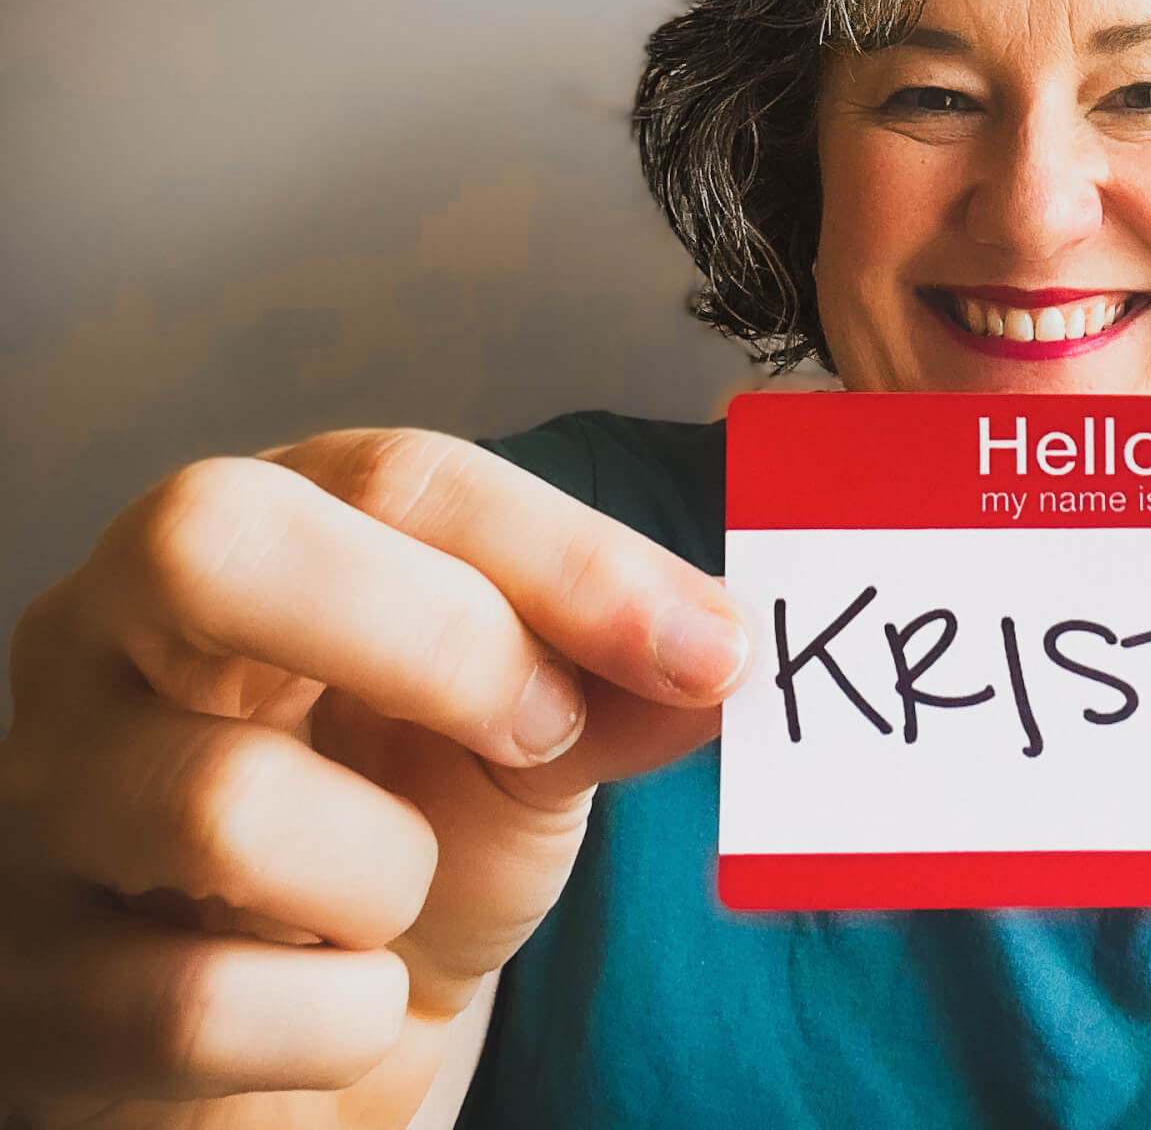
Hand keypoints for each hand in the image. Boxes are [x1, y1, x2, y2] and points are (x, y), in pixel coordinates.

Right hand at [0, 429, 748, 1125]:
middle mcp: (107, 639)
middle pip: (216, 540)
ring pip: (226, 804)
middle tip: (542, 734)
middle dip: (436, 639)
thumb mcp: (521, 747)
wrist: (290, 1042)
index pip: (394, 477)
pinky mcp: (27, 985)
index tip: (708, 649)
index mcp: (256, 542)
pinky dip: (336, 1025)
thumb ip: (612, 688)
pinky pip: (203, 1007)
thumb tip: (714, 658)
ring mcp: (43, 805)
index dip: (568, 557)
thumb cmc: (399, 850)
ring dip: (388, 877)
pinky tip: (330, 1006)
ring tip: (389, 903)